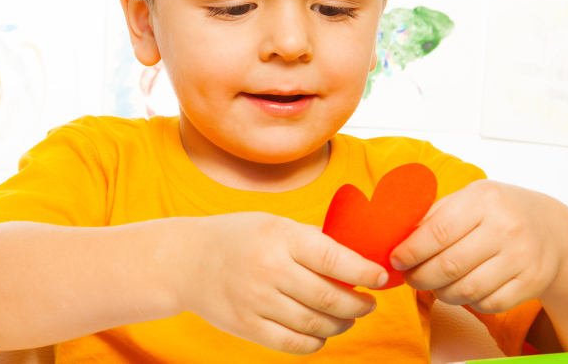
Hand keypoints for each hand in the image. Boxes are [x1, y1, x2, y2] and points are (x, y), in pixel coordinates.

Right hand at [172, 212, 387, 354]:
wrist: (184, 261)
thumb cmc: (237, 238)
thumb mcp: (274, 224)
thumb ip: (313, 240)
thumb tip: (360, 257)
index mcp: (281, 238)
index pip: (335, 259)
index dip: (366, 273)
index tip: (382, 278)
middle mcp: (269, 270)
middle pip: (330, 298)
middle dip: (359, 305)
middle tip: (367, 303)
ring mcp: (256, 301)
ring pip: (316, 324)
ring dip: (341, 324)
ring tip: (347, 317)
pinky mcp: (247, 326)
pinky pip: (294, 343)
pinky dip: (316, 341)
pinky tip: (321, 331)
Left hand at [389, 180, 567, 313]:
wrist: (551, 229)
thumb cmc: (497, 213)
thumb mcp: (467, 200)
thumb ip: (432, 217)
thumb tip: (394, 240)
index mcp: (483, 200)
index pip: (437, 232)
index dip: (410, 252)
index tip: (396, 260)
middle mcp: (506, 227)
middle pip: (448, 266)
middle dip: (420, 277)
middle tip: (410, 277)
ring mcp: (522, 257)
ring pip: (466, 290)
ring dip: (441, 293)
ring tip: (435, 284)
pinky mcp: (532, 282)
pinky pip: (487, 304)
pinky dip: (469, 302)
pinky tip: (465, 289)